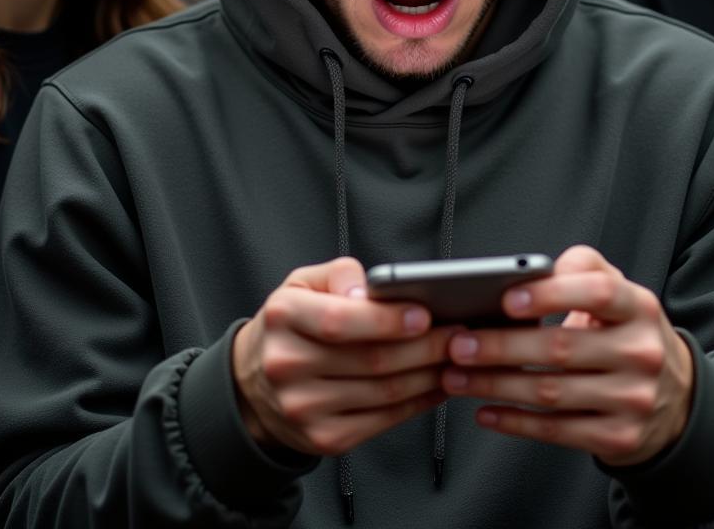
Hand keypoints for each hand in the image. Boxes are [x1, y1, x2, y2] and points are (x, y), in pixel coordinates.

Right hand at [233, 256, 451, 455]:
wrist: (255, 382)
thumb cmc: (291, 324)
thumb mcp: (304, 283)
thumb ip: (341, 274)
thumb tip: (373, 289)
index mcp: (283, 317)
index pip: (341, 321)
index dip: (388, 320)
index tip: (425, 315)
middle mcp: (288, 365)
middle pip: (372, 360)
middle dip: (426, 347)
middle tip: (459, 334)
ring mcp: (304, 408)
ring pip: (385, 393)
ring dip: (429, 375)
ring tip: (454, 356)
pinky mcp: (324, 438)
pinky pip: (384, 421)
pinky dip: (418, 402)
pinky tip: (436, 384)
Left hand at [441, 245, 693, 464]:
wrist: (675, 398)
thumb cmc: (626, 333)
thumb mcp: (618, 290)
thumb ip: (581, 267)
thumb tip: (535, 270)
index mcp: (638, 307)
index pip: (597, 293)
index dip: (550, 295)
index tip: (506, 298)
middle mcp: (640, 353)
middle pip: (560, 348)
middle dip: (501, 346)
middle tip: (458, 344)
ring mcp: (633, 399)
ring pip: (551, 392)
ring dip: (495, 385)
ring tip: (456, 376)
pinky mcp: (619, 437)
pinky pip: (556, 430)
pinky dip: (514, 421)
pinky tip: (485, 411)